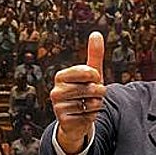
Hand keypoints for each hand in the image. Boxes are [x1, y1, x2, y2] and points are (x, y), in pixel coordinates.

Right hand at [49, 32, 105, 151]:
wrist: (76, 118)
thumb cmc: (85, 92)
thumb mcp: (91, 74)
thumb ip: (94, 54)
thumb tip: (96, 33)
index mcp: (61, 76)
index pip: (88, 72)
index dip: (96, 77)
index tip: (92, 79)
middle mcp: (56, 91)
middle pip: (91, 89)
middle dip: (99, 93)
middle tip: (91, 95)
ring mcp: (58, 107)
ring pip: (91, 103)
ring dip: (95, 105)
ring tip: (86, 105)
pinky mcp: (63, 121)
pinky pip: (88, 117)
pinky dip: (90, 117)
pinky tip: (83, 115)